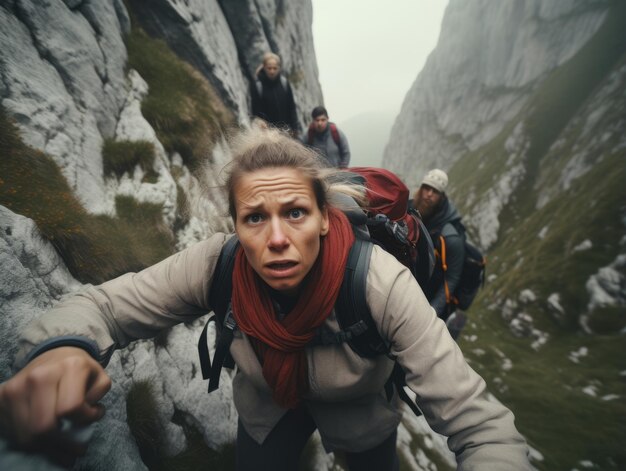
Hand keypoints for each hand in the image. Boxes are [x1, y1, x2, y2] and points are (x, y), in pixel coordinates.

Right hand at [0, 347, 110, 463]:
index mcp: (69, 367)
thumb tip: (90, 414)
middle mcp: (40, 376)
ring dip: (45, 447)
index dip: (84, 418)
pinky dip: (28, 442)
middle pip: (44, 427)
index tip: (91, 417)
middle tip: (75, 449)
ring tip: (60, 446)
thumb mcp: (99, 376)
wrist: (55, 354)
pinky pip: (12, 431)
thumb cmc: (79, 370)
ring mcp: (17, 386)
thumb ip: (100, 394)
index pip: (71, 407)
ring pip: (26, 435)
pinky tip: (43, 440)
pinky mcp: (2, 396)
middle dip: (62, 443)